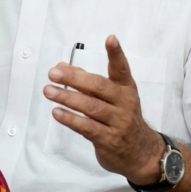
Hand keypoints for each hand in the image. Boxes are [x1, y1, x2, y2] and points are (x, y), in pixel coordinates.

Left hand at [43, 35, 165, 184]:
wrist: (142, 153)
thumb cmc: (121, 118)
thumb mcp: (111, 98)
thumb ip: (87, 81)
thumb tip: (61, 67)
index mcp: (125, 88)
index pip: (121, 68)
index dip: (116, 53)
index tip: (110, 39)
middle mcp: (124, 103)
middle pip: (98, 87)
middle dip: (74, 78)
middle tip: (54, 73)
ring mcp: (118, 122)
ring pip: (90, 107)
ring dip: (67, 97)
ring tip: (49, 91)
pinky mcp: (109, 139)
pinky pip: (87, 127)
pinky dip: (70, 119)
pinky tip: (57, 112)